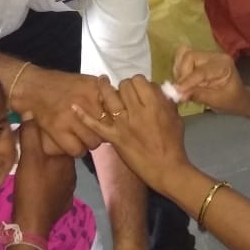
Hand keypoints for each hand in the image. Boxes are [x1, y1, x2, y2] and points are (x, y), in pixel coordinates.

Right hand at [11, 120, 76, 236]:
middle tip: (34, 148)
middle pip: (61, 157)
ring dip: (49, 169)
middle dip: (50, 152)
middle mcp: (72, 174)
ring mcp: (68, 191)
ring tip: (34, 165)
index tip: (41, 133)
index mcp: (67, 161)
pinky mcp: (62, 204)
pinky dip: (49, 184)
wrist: (32, 223)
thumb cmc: (32, 187)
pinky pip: (56, 188)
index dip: (53, 137)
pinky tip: (39, 184)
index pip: (64, 142)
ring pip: (59, 173)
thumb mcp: (28, 157)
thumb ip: (30, 134)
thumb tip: (30, 112)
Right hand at [16, 66, 107, 156]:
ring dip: (90, 142)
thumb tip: (120, 106)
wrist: (34, 87)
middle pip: (107, 130)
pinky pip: (77, 150)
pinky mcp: (57, 129)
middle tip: (96, 132)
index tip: (111, 124)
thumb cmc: (61, 85)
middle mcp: (85, 103)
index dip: (115, 121)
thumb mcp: (86, 82)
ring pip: (94, 142)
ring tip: (83, 137)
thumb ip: (103, 94)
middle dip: (104, 133)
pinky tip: (73, 143)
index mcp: (94, 90)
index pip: (116, 112)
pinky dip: (77, 149)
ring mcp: (71, 117)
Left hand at [74, 75, 188, 191]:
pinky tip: (74, 106)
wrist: (166, 168)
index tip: (138, 88)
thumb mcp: (175, 117)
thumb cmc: (173, 143)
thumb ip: (165, 101)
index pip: (139, 81)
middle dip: (123, 85)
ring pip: (109, 98)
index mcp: (154, 104)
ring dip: (104, 87)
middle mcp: (137, 111)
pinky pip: (96, 124)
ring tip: (101, 81)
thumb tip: (154, 88)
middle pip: (124, 86)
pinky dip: (84, 115)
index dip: (137, 82)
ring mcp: (123, 124)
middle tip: (124, 91)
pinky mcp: (114, 137)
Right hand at [172, 46, 248, 114]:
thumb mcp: (218, 101)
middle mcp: (214, 56)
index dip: (187, 81)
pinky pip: (182, 58)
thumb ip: (198, 95)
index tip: (177, 91)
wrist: (238, 97)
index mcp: (224, 65)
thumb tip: (179, 94)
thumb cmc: (232, 100)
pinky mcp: (198, 58)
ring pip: (183, 54)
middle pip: (189, 56)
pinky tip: (182, 81)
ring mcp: (205, 55)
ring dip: (178, 71)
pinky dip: (178, 69)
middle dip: (181, 74)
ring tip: (181, 86)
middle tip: (179, 90)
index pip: (201, 70)